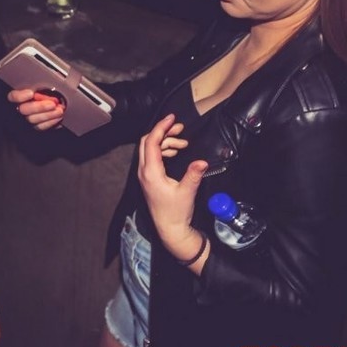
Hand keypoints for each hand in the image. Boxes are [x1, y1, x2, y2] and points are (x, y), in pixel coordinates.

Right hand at [7, 88, 63, 130]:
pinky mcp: (33, 127)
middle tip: (52, 104)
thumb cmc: (42, 94)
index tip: (31, 93)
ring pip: (33, 120)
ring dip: (48, 115)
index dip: (21, 96)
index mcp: (16, 97)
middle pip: (24, 110)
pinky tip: (58, 117)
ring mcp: (25, 119)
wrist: (45, 106)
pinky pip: (40, 127)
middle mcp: (18, 109)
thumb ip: (40, 90)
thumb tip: (49, 96)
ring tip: (59, 110)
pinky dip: (51, 122)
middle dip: (40, 107)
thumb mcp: (39, 88)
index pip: (13, 97)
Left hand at [137, 114, 208, 245]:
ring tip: (183, 143)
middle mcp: (144, 171)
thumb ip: (193, 174)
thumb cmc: (176, 212)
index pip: (152, 142)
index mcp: (150, 172)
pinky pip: (152, 157)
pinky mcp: (149, 178)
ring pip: (150, 149)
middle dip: (164, 132)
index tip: (172, 118)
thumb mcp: (187, 192)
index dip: (161, 127)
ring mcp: (145, 175)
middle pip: (148, 142)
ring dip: (166, 142)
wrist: (170, 228)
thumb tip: (202, 162)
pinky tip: (176, 152)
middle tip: (180, 128)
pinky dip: (163, 150)